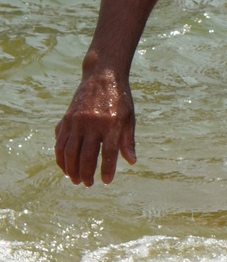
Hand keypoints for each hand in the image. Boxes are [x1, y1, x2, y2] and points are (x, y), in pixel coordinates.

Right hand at [54, 67, 135, 185]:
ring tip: (76, 180)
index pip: (108, 152)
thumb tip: (131, 161)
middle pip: (86, 155)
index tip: (106, 181)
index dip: (107, 168)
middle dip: (86, 173)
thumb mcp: (129, 118)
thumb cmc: (120, 99)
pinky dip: (61, 157)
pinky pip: (60, 142)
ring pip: (69, 151)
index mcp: (111, 124)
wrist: (103, 76)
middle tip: (88, 184)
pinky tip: (65, 166)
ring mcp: (76, 121)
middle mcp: (92, 123)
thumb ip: (127, 140)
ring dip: (71, 168)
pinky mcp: (66, 119)